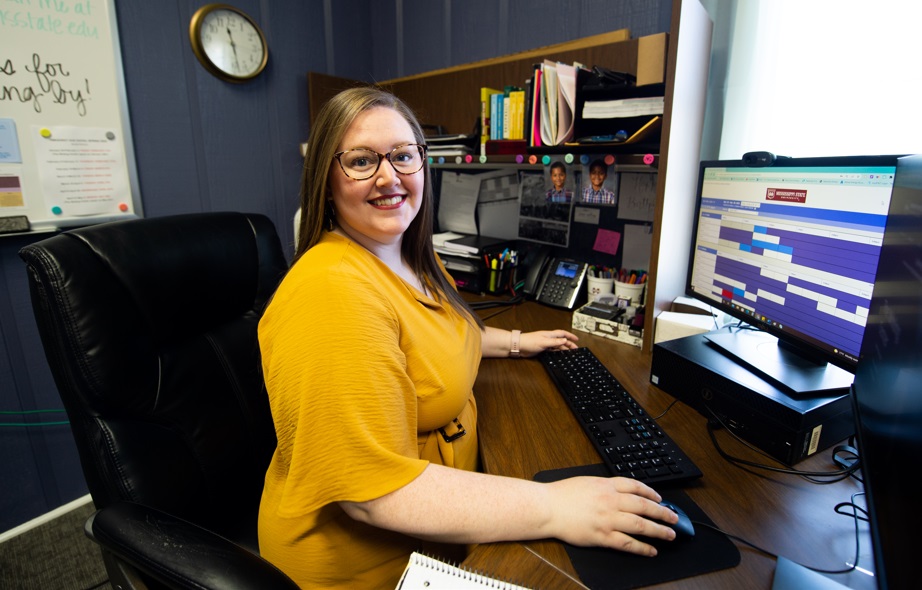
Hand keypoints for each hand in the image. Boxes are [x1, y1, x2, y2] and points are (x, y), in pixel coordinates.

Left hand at [518, 329, 578, 356]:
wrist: (519, 346)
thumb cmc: (529, 341)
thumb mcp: (544, 342)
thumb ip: (555, 341)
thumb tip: (564, 340)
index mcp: (550, 334)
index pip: (563, 334)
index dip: (570, 336)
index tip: (576, 339)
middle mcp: (548, 338)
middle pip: (561, 340)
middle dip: (569, 343)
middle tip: (575, 349)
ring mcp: (545, 344)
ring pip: (557, 345)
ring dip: (564, 348)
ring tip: (570, 352)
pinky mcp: (542, 349)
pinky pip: (552, 350)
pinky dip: (557, 352)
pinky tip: (560, 354)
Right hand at [544, 476, 677, 555]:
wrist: (548, 507)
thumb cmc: (562, 494)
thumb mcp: (587, 482)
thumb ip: (606, 486)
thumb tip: (621, 492)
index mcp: (607, 485)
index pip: (636, 487)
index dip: (651, 493)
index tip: (660, 499)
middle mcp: (611, 501)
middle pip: (644, 506)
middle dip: (663, 512)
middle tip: (674, 518)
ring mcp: (608, 519)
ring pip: (640, 525)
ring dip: (659, 530)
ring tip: (670, 535)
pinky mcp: (602, 536)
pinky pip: (627, 543)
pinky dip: (642, 548)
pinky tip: (651, 550)